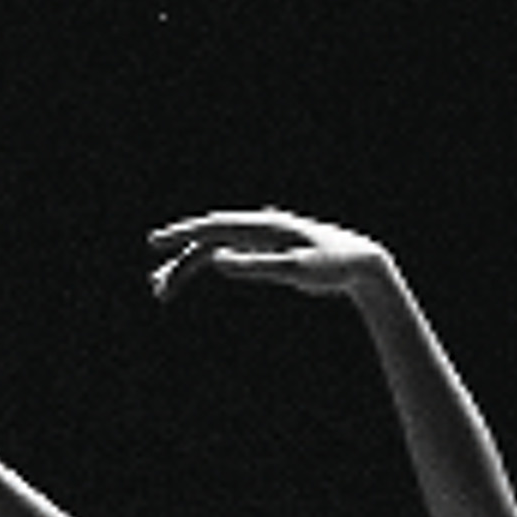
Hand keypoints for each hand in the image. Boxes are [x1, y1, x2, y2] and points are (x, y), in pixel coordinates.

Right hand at [146, 208, 391, 305]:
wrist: (360, 264)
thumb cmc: (331, 266)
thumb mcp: (294, 271)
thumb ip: (256, 265)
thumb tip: (217, 261)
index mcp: (263, 226)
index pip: (212, 227)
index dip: (182, 235)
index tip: (156, 244)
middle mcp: (259, 227)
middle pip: (208, 240)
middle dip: (180, 261)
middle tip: (156, 286)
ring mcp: (262, 238)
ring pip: (216, 249)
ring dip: (191, 268)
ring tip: (166, 290)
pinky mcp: (269, 251)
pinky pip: (232, 256)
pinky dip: (213, 266)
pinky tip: (200, 273)